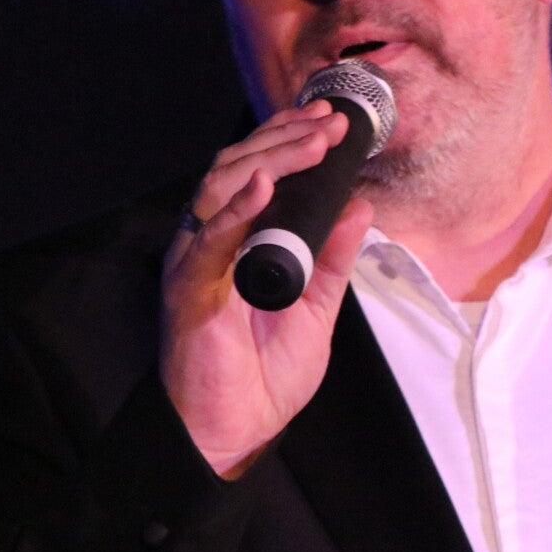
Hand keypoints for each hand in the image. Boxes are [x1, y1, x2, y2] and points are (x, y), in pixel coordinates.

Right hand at [160, 102, 375, 478]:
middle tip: (328, 124)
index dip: (288, 140)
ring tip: (310, 142)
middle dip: (285, 139)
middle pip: (239, 169)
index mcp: (238, 244)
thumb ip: (334, 257)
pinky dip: (237, 208)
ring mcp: (197, 263)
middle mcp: (211, 243)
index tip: (328, 121)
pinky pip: (210, 241)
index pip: (257, 174)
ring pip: (222, 189)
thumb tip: (360, 205)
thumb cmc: (264, 375)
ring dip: (270, 160)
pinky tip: (265, 185)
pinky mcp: (191, 291)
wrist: (236, 430)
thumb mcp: (316, 307)